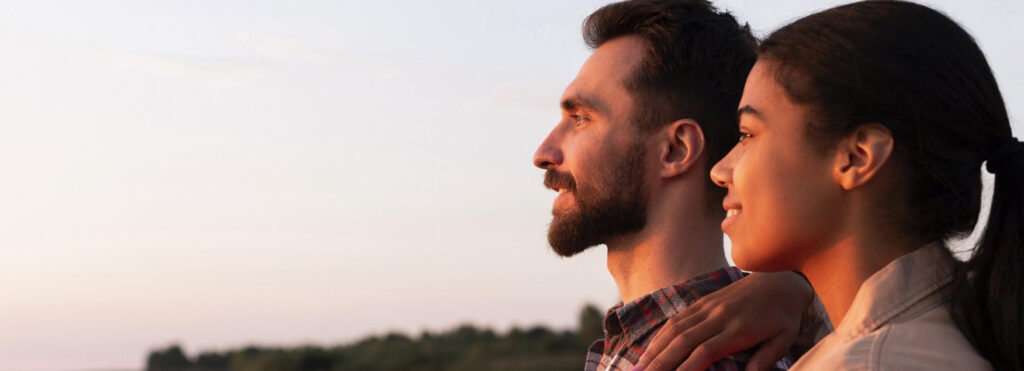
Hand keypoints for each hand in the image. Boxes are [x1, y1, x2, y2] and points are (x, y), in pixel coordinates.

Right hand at [634, 271, 813, 370]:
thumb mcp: (783, 340)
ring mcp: (708, 306)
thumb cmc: (783, 317)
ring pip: (674, 328)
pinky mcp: (702, 301)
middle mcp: (719, 316)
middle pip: (683, 340)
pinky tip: (650, 349)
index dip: (686, 368)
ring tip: (638, 367)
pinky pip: (677, 318)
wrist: (781, 280)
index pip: (705, 351)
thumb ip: (765, 359)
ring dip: (654, 349)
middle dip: (660, 362)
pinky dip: (660, 335)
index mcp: (739, 328)